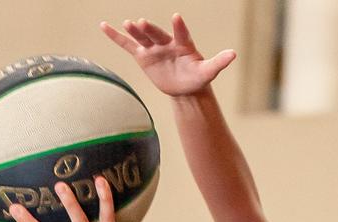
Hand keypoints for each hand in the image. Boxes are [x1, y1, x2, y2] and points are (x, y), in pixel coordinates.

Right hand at [101, 14, 235, 96]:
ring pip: (142, 38)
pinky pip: (127, 45)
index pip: (181, 33)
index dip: (179, 27)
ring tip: (127, 23)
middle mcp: (167, 43)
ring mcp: (154, 48)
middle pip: (157, 35)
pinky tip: (104, 26)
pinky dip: (116, 36)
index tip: (177, 18)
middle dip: (150, 30)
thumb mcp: (208, 71)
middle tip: (142, 23)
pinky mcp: (143, 56)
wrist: (185, 87)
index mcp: (184, 44)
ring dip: (135, 31)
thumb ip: (219, 62)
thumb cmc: (197, 77)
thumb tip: (234, 54)